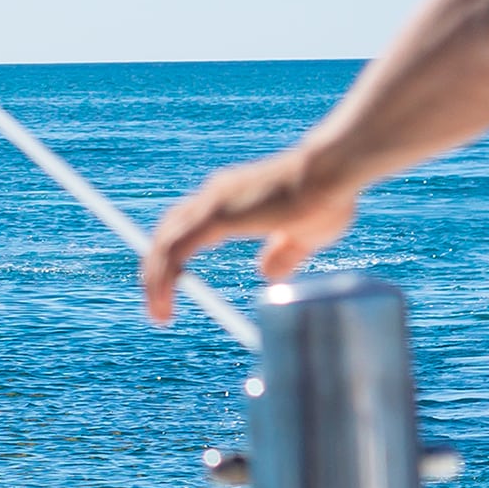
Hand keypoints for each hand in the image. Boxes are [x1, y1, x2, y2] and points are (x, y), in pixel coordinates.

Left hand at [139, 146, 362, 325]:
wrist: (334, 174)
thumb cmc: (326, 198)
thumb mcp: (303, 236)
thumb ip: (283, 254)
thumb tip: (267, 275)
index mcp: (230, 199)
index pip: (185, 227)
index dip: (172, 258)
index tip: (172, 289)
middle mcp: (215, 196)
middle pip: (167, 235)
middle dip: (155, 272)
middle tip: (157, 309)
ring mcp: (213, 202)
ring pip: (165, 243)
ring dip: (154, 279)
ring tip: (158, 313)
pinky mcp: (217, 215)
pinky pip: (177, 249)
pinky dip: (164, 275)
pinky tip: (165, 299)